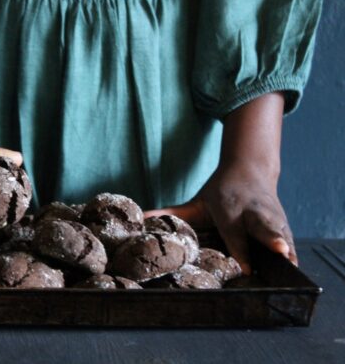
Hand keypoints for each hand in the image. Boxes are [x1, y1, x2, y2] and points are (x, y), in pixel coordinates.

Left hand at [144, 92, 295, 273]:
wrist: (250, 170)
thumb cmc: (219, 192)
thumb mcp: (196, 202)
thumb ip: (171, 214)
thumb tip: (142, 218)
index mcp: (229, 206)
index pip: (234, 231)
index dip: (239, 248)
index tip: (245, 268)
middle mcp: (252, 210)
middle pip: (262, 225)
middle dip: (270, 238)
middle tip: (280, 250)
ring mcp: (270, 215)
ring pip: (279, 230)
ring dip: (286, 245)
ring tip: (292, 261)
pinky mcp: (282, 221)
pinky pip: (288, 237)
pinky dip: (292, 250)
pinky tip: (296, 266)